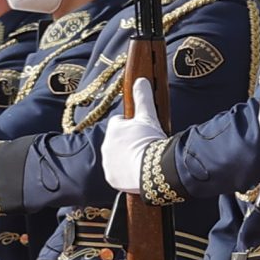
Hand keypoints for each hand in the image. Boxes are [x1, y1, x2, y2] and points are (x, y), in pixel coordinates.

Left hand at [101, 80, 165, 194]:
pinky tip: (138, 171)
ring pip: (117, 157)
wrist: (153, 169)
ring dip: (126, 157)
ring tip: (142, 159)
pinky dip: (126, 172)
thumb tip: (140, 80)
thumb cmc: (151, 140)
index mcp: (113, 129)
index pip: (119, 123)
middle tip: (144, 145)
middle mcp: (105, 145)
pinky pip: (117, 173)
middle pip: (117, 141)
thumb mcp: (149, 116)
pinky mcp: (111, 178)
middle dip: (128, 142)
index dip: (132, 126)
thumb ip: (143, 98)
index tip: (142, 131)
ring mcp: (107, 163)